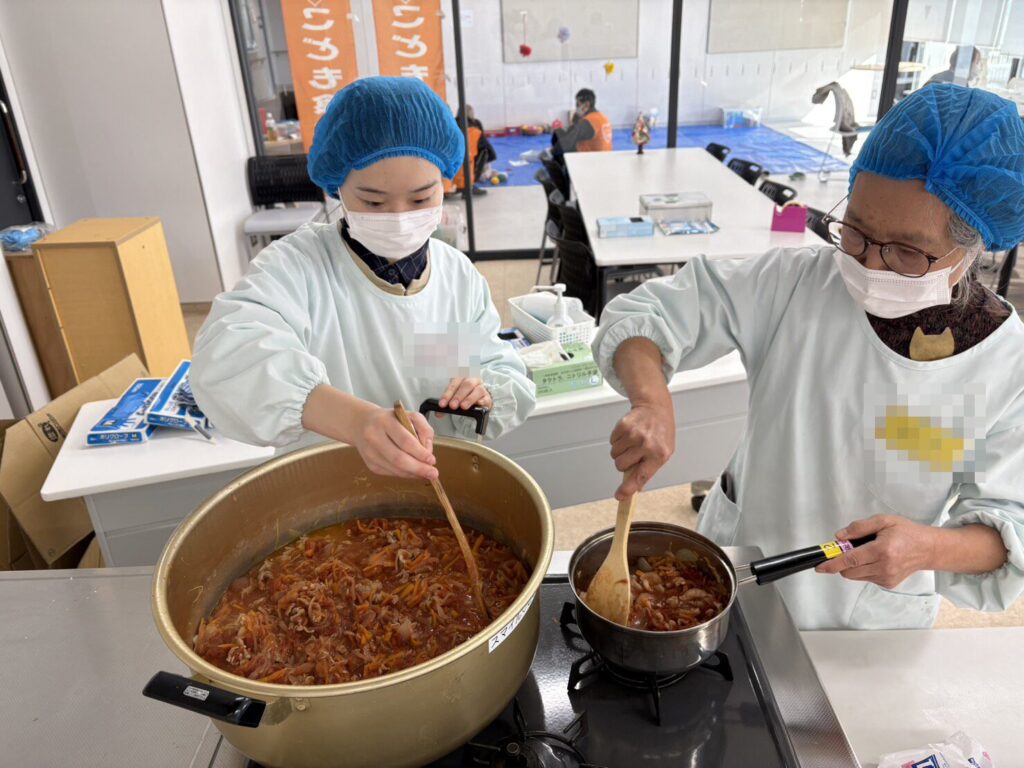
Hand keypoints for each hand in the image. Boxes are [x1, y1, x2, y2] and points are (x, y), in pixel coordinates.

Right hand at [353, 407, 437, 481]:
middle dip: (418, 468)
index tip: (432, 460)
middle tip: (433, 473)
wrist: (363, 424)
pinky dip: (405, 474)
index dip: (420, 453)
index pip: (405, 441)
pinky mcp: (369, 463)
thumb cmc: (391, 420)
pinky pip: (390, 472)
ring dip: (413, 474)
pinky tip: (414, 472)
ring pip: (394, 468)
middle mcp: (374, 437)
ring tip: (426, 474)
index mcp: (385, 421)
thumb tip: (428, 450)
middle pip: (398, 458)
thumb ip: (424, 429)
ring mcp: (369, 452)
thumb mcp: (410, 416)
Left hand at [436, 377, 491, 415]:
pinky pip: (486, 398)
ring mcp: (481, 388)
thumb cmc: (465, 397)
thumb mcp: (454, 400)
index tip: (442, 404)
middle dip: (458, 396)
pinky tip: (477, 404)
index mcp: (462, 379)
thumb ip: (446, 406)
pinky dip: (481, 401)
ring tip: (463, 407)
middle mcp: (472, 381)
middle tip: (452, 406)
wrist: (479, 400)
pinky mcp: (488, 397)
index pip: (453, 385)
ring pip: (477, 390)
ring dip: (469, 398)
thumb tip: (438, 414)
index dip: (447, 394)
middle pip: (466, 385)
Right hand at [609, 399, 674, 499]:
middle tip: (633, 454)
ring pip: (615, 454)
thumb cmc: (661, 432)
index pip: (641, 477)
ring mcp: (634, 435)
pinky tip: (628, 434)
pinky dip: (617, 440)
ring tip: (632, 442)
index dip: (628, 488)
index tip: (619, 496)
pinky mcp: (623, 426)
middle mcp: (646, 445)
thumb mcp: (663, 452)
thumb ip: (649, 469)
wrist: (655, 408)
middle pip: (621, 466)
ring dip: (620, 451)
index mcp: (659, 455)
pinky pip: (612, 442)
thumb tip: (635, 487)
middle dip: (623, 463)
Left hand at [815, 515, 937, 588]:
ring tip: (867, 552)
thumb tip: (839, 537)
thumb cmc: (907, 533)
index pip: (851, 560)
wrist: (928, 549)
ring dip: (853, 566)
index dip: (832, 563)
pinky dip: (864, 569)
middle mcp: (884, 567)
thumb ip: (859, 527)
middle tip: (848, 548)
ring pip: (856, 576)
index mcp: (883, 550)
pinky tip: (875, 559)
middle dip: (842, 562)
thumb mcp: (883, 521)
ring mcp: (886, 578)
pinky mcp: (888, 584)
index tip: (819, 566)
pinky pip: (865, 578)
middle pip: (849, 571)